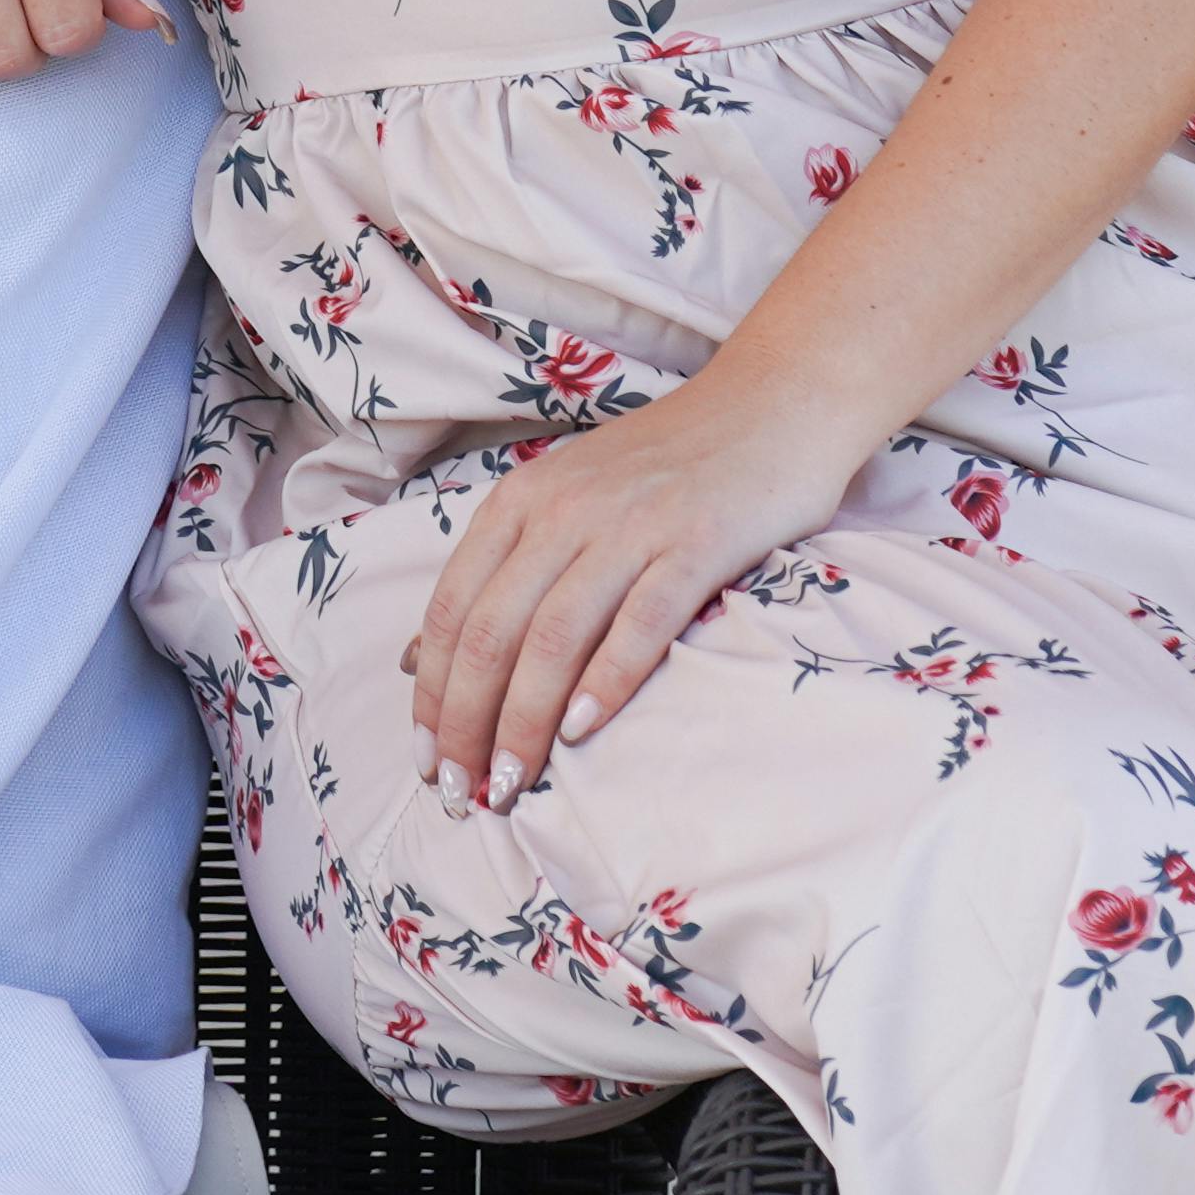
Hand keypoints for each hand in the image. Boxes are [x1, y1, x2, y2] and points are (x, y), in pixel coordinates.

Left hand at [406, 371, 869, 816]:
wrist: (777, 399)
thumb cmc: (669, 464)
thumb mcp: (566, 499)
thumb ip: (500, 570)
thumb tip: (416, 659)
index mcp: (523, 499)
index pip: (452, 608)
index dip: (432, 693)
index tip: (425, 759)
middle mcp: (564, 508)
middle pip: (491, 632)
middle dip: (466, 723)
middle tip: (459, 795)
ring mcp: (631, 524)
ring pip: (552, 636)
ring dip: (523, 721)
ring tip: (509, 787)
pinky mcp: (698, 542)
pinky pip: (639, 621)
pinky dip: (604, 681)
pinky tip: (582, 732)